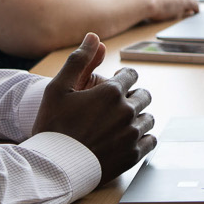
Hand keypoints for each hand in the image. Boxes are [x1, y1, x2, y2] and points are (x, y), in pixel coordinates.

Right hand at [32, 34, 155, 180]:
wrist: (53, 167)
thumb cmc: (52, 127)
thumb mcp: (58, 88)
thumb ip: (79, 60)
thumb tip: (94, 36)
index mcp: (111, 92)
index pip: (132, 75)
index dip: (122, 79)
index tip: (113, 87)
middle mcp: (126, 111)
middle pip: (144, 96)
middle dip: (132, 97)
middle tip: (114, 108)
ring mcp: (132, 134)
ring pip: (148, 118)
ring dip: (138, 118)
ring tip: (119, 125)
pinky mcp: (133, 155)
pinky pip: (151, 140)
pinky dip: (143, 138)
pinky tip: (128, 140)